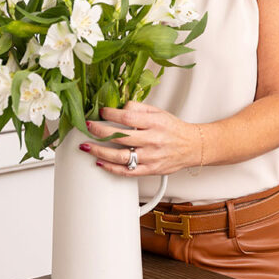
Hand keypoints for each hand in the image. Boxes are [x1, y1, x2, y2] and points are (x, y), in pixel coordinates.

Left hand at [81, 101, 200, 175]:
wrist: (192, 146)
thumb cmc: (174, 129)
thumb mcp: (159, 112)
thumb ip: (139, 108)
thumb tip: (119, 106)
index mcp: (154, 122)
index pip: (127, 116)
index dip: (110, 114)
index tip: (101, 112)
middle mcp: (153, 140)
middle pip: (120, 136)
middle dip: (99, 132)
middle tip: (87, 128)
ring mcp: (151, 156)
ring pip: (120, 156)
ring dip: (100, 152)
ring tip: (87, 147)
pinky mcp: (150, 170)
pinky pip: (127, 171)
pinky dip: (111, 168)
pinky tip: (101, 162)